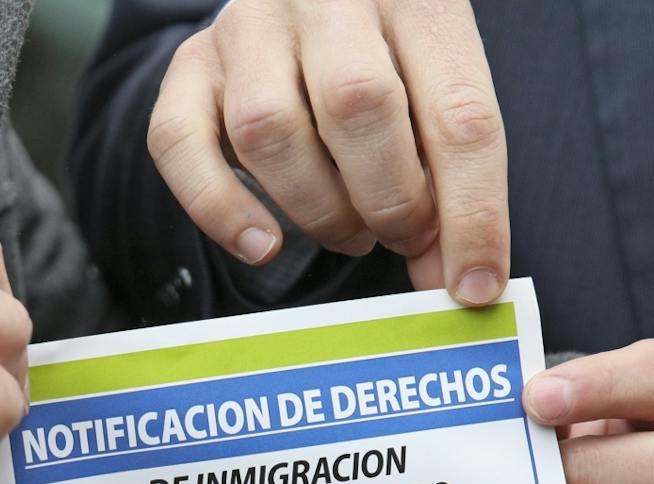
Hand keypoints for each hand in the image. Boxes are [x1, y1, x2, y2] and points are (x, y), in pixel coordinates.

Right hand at [148, 0, 507, 302]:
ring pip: (269, 129)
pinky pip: (181, 144)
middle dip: (390, 203)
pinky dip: (220, 210)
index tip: (472, 285)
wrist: (305, 1)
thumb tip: (454, 281)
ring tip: (350, 231)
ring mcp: (251, 25)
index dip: (472, 216)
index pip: (459, 115)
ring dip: (318, 210)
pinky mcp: (193, 64)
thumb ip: (451, 182)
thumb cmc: (384, 62)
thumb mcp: (436, 97)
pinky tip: (263, 246)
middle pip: (358, 108)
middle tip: (401, 237)